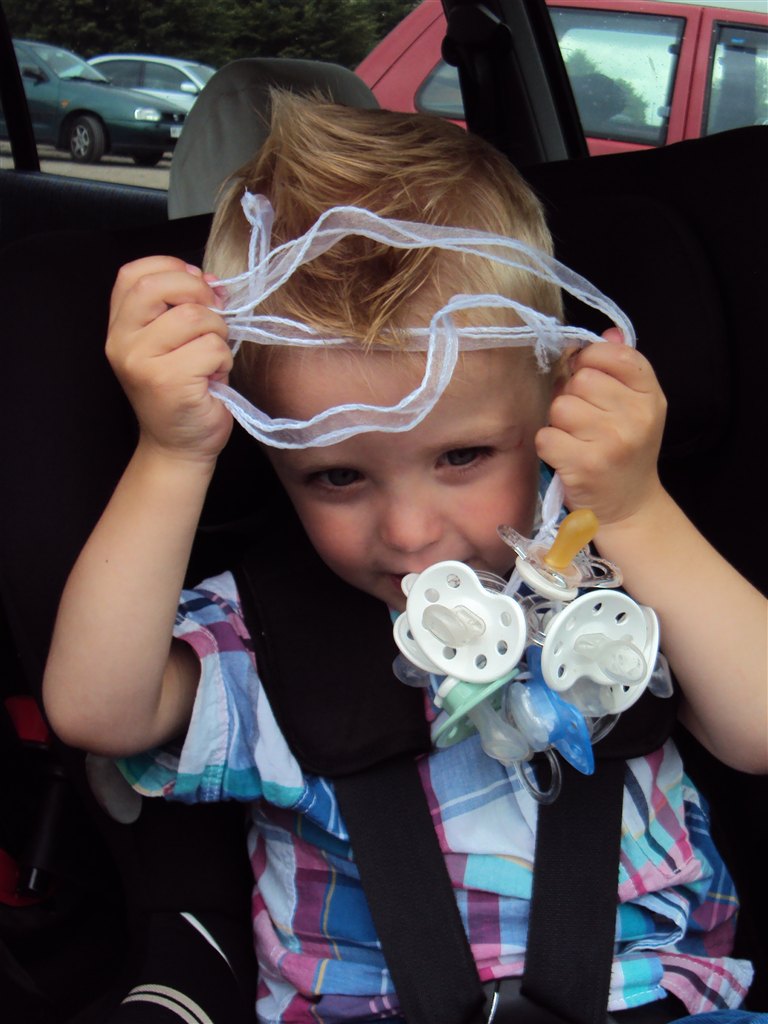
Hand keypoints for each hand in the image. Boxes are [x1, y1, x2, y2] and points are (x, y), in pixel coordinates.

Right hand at [106, 257, 232, 462]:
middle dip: (199, 293)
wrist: (179, 446)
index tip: (197, 285)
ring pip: (194, 317)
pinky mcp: (168, 381)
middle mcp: (123, 343)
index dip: (171, 268)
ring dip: (217, 333)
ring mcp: (142, 362)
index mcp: (120, 328)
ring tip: (212, 357)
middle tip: (214, 316)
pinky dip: (223, 360)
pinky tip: (213, 378)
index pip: (133, 274)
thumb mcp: (174, 343)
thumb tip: (212, 281)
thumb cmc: (183, 392)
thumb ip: (183, 307)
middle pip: (160, 287)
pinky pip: (212, 348)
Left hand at [536, 330, 666, 524]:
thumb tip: (606, 332)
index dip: (589, 361)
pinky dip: (549, 445)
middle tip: (582, 420)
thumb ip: (620, 367)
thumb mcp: (636, 407)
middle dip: (571, 395)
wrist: (629, 506)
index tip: (588, 380)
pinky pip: (546, 436)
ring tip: (575, 438)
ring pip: (560, 407)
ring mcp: (612, 442)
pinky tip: (566, 456)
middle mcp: (636, 417)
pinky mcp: (584, 465)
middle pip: (579, 379)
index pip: (612, 353)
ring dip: (559, 422)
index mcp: (650, 395)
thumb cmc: (624, 450)